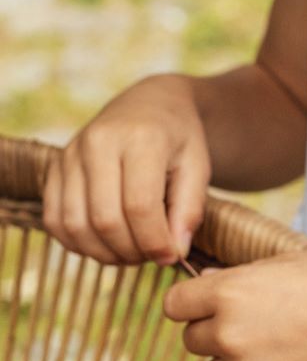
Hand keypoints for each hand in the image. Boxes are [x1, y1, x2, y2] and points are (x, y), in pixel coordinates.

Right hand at [41, 74, 210, 266]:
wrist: (150, 103)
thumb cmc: (178, 138)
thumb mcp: (198, 166)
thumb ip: (190, 209)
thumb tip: (174, 253)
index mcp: (141, 137)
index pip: (140, 205)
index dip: (154, 241)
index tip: (170, 256)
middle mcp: (99, 142)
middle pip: (105, 219)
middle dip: (131, 250)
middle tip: (151, 255)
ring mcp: (71, 154)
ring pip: (76, 225)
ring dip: (104, 252)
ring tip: (132, 250)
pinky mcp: (54, 168)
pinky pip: (55, 221)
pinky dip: (79, 243)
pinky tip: (106, 242)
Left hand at [162, 250, 306, 360]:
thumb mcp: (288, 263)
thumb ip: (239, 274)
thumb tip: (205, 282)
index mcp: (231, 293)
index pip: (174, 304)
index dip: (190, 302)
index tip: (205, 304)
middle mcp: (228, 334)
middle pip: (192, 339)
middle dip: (215, 331)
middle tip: (256, 323)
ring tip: (279, 346)